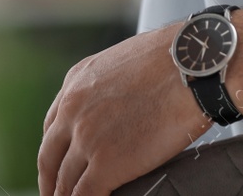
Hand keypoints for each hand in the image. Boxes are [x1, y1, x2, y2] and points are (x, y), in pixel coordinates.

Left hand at [38, 24, 212, 195]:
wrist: (193, 67)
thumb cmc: (174, 59)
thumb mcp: (125, 61)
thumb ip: (110, 87)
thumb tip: (120, 108)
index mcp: (77, 82)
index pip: (52, 127)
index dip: (54, 152)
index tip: (57, 164)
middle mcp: (73, 109)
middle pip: (49, 157)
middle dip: (50, 181)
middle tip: (54, 194)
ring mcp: (87, 138)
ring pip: (64, 181)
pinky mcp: (106, 164)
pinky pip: (84, 195)